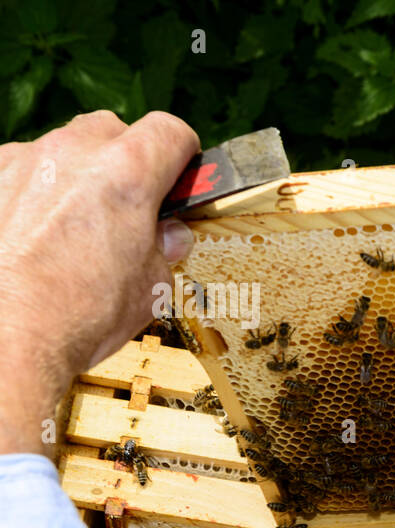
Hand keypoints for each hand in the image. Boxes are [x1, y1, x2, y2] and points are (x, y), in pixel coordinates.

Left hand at [0, 111, 197, 454]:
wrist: (9, 336)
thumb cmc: (77, 315)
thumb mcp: (151, 287)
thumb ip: (162, 248)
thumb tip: (165, 237)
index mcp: (128, 174)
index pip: (170, 132)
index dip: (183, 154)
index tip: (182, 174)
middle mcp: (74, 154)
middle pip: (111, 130)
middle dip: (126, 161)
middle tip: (131, 205)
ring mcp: (23, 162)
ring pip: (62, 151)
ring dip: (77, 177)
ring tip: (77, 227)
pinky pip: (20, 172)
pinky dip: (34, 194)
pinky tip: (36, 235)